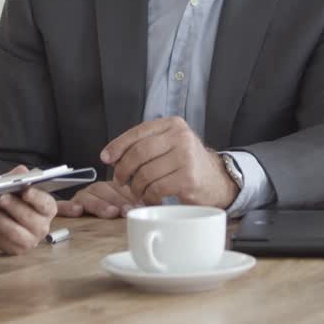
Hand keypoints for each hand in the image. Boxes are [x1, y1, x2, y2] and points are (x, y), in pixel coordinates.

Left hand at [0, 165, 57, 254]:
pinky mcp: (12, 249)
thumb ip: (19, 177)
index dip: (36, 198)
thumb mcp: (17, 184)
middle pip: (28, 219)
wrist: (4, 215)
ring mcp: (28, 241)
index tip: (25, 191)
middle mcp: (42, 227)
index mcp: (48, 209)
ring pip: (10, 231)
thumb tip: (21, 171)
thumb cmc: (14, 197)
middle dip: (12, 207)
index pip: (46, 204)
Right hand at [56, 181, 139, 218]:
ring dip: (99, 204)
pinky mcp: (65, 208)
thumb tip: (150, 209)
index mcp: (110, 189)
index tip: (139, 205)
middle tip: (127, 210)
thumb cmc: (110, 213)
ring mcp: (80, 199)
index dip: (129, 196)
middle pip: (103, 191)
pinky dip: (68, 207)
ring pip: (87, 197)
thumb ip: (135, 207)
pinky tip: (77, 210)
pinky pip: (63, 205)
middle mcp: (95, 191)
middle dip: (117, 201)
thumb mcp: (124, 210)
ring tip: (110, 212)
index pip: (119, 187)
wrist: (74, 218)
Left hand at [100, 116, 237, 208]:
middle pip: (139, 152)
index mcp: (173, 124)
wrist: (217, 180)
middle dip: (123, 169)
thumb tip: (111, 155)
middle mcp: (181, 137)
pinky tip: (152, 198)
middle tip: (120, 180)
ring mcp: (186, 157)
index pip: (138, 132)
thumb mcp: (170, 144)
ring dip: (136, 187)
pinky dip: (149, 196)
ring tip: (137, 191)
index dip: (118, 145)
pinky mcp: (187, 179)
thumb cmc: (186, 163)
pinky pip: (156, 188)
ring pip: (145, 173)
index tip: (105, 158)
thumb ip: (145, 144)